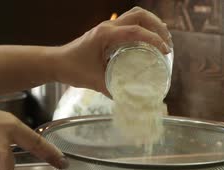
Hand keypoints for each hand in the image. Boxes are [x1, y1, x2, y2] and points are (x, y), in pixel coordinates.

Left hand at [56, 6, 172, 95]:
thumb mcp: (95, 82)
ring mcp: (108, 26)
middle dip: (157, 26)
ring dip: (152, 23)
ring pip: (135, 15)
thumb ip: (113, 90)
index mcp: (105, 35)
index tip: (165, 52)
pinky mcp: (108, 31)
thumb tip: (133, 100)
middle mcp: (108, 26)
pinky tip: (150, 39)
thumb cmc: (72, 70)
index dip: (154, 39)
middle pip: (139, 15)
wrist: (56, 62)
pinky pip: (130, 22)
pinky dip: (143, 27)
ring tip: (163, 39)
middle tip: (167, 43)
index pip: (135, 31)